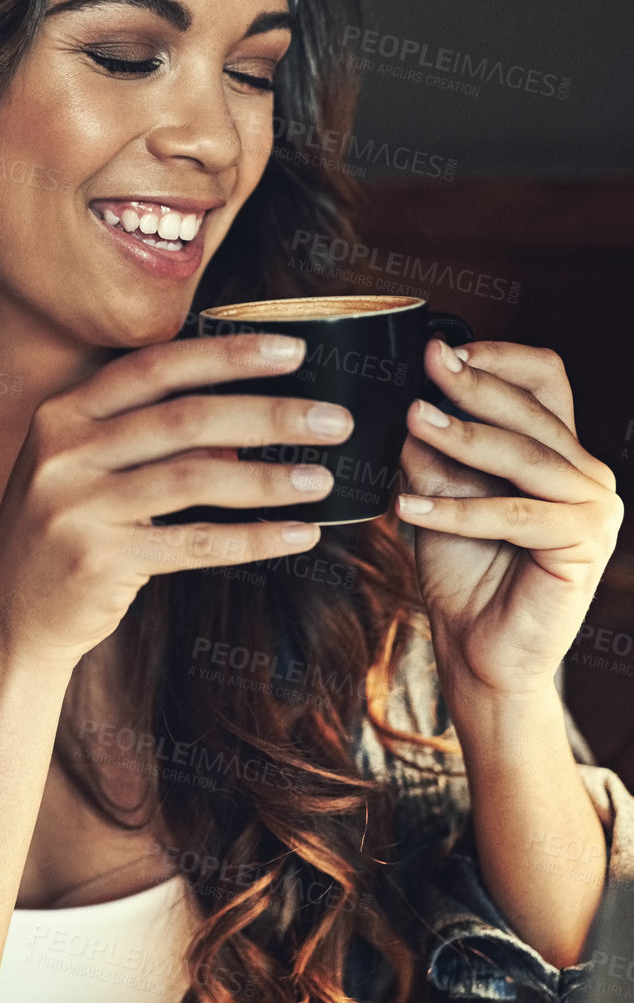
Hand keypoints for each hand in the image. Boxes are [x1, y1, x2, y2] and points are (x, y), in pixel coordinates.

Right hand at [0, 333, 354, 669]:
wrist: (10, 618)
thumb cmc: (64, 533)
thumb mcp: (89, 471)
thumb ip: (152, 440)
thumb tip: (246, 421)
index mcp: (62, 415)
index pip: (155, 368)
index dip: (227, 355)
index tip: (292, 351)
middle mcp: (64, 454)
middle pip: (185, 419)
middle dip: (270, 414)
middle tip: (333, 418)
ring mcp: (78, 508)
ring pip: (195, 479)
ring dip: (270, 479)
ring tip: (324, 478)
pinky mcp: (100, 562)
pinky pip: (195, 544)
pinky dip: (253, 538)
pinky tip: (297, 534)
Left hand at [397, 339, 622, 700]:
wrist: (479, 653)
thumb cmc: (464, 575)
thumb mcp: (438, 499)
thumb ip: (433, 456)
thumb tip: (412, 409)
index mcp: (557, 453)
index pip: (544, 382)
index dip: (500, 358)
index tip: (443, 349)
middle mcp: (585, 474)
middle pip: (534, 412)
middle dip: (475, 385)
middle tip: (428, 365)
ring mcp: (593, 508)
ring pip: (525, 458)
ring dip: (463, 436)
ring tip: (411, 421)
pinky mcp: (583, 544)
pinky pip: (515, 515)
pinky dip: (458, 511)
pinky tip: (409, 509)